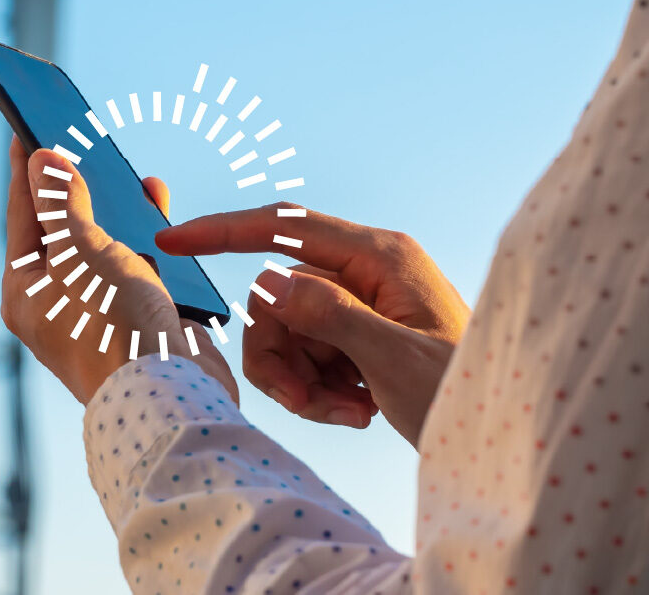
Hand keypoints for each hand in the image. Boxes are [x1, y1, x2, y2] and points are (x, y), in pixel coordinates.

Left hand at [0, 138, 236, 403]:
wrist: (171, 395)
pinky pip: (136, 268)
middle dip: (76, 188)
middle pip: (61, 230)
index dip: (27, 169)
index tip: (26, 126)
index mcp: (25, 290)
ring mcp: (94, 314)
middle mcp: (53, 303)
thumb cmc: (113, 324)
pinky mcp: (134, 321)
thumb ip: (62, 203)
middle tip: (80, 142)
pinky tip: (158, 213)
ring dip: (117, 212)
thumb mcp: (81, 250)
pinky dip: (147, 239)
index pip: (21, 215)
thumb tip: (40, 160)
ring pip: (102, 248)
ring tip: (129, 176)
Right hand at [156, 203, 468, 446]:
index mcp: (380, 257)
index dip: (221, 232)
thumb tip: (267, 281)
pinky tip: (355, 410)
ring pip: (283, 330)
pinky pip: (302, 353)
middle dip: (279, 354)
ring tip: (344, 412)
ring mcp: (359, 303)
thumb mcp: (397, 362)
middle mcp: (366, 270)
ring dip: (299, 380)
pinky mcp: (355, 334)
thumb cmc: (465, 396)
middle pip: (274, 296)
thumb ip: (331, 316)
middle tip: (309, 403)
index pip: (283, 227)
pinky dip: (315, 389)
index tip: (171, 241)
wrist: (498, 441)